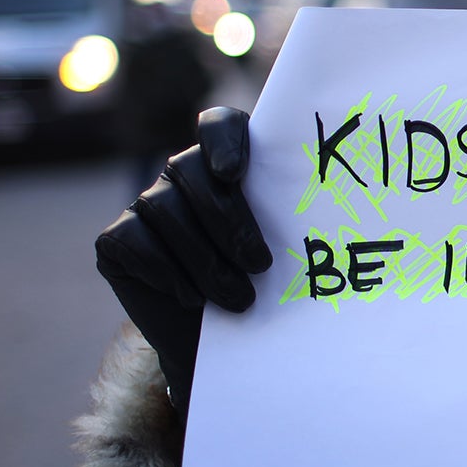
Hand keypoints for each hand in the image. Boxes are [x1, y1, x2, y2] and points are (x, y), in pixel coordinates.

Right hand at [95, 107, 270, 418]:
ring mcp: (146, 202)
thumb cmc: (268, 287)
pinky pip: (134, 241)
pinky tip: (193, 297)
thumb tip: (349, 218)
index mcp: (230, 162)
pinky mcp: (117, 239)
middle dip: (227, 221)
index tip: (234, 173)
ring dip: (206, 259)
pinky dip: (167, 272)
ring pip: (163, 208)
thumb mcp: (289, 251)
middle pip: (191, 169)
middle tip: (260, 265)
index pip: (220, 124)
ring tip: (239, 298)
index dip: (223, 139)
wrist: (224, 342)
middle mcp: (183, 172)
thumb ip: (299, 221)